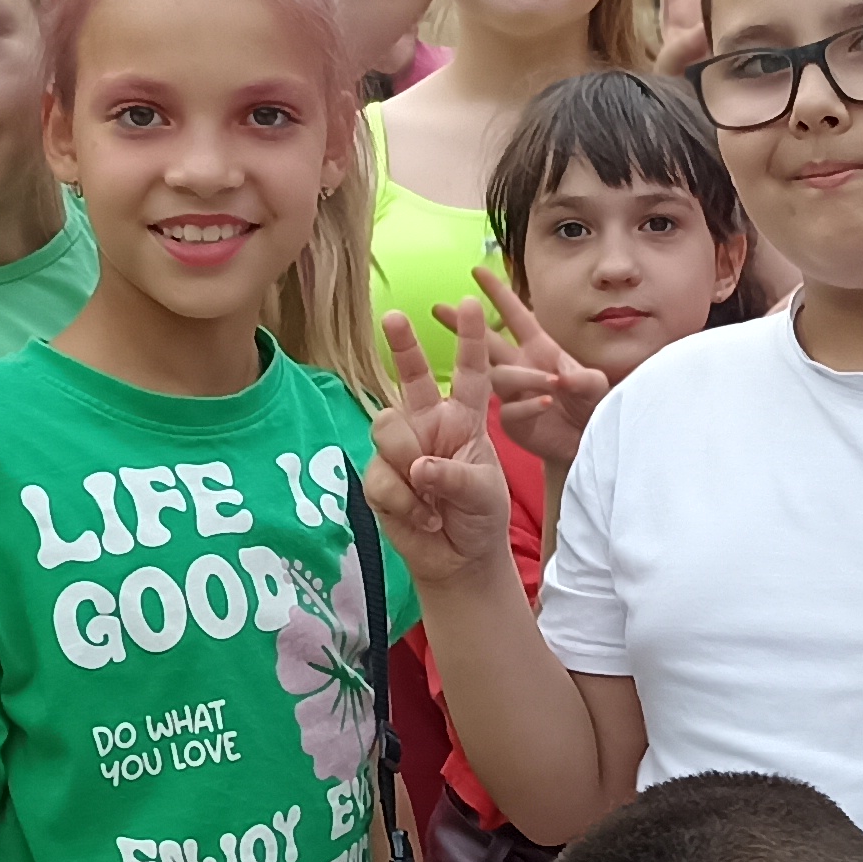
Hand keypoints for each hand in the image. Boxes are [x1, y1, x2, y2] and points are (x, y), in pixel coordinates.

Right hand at [359, 310, 514, 584]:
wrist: (458, 559)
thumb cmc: (479, 516)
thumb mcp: (483, 494)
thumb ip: (455, 477)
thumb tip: (418, 468)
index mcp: (463, 420)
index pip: (468, 374)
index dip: (470, 339)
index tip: (468, 302)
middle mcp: (428, 424)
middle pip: (409, 377)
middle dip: (402, 345)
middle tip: (393, 316)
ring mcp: (400, 449)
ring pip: (387, 428)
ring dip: (408, 462)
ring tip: (431, 500)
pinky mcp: (378, 478)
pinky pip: (380, 477)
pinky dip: (404, 503)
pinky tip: (423, 519)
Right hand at [465, 271, 611, 470]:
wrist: (587, 443)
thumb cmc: (593, 408)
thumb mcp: (596, 387)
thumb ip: (584, 379)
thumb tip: (563, 376)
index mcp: (539, 349)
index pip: (515, 315)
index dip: (498, 293)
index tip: (477, 271)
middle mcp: (521, 366)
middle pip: (486, 342)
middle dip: (463, 325)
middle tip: (440, 308)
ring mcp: (513, 393)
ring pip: (498, 376)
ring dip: (519, 376)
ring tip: (550, 383)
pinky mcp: (512, 420)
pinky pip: (510, 409)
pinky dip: (528, 405)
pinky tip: (545, 404)